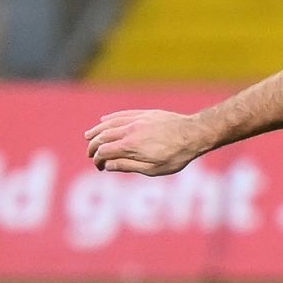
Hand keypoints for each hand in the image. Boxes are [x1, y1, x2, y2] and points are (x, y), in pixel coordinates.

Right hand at [84, 110, 209, 174]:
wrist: (194, 133)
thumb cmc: (177, 155)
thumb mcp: (153, 169)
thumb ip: (129, 166)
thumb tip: (108, 166)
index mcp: (130, 146)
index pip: (104, 151)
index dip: (97, 159)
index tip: (98, 167)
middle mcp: (129, 130)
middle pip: (103, 136)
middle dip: (93, 146)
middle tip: (90, 154)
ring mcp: (136, 119)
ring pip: (109, 123)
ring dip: (96, 130)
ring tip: (88, 136)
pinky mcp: (144, 114)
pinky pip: (121, 114)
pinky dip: (110, 118)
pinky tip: (104, 121)